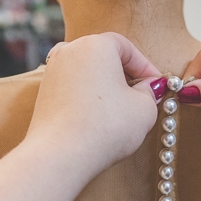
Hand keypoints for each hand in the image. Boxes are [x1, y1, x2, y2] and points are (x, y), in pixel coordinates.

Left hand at [26, 33, 163, 174]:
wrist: (60, 155)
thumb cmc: (104, 128)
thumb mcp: (144, 109)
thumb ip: (150, 93)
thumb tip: (147, 88)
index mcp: (96, 44)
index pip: (127, 47)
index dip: (146, 67)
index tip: (156, 85)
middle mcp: (70, 51)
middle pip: (105, 57)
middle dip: (125, 76)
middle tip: (141, 97)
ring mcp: (52, 71)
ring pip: (87, 73)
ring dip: (105, 88)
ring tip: (120, 111)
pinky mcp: (44, 93)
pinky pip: (73, 89)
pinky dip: (87, 99)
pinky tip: (98, 119)